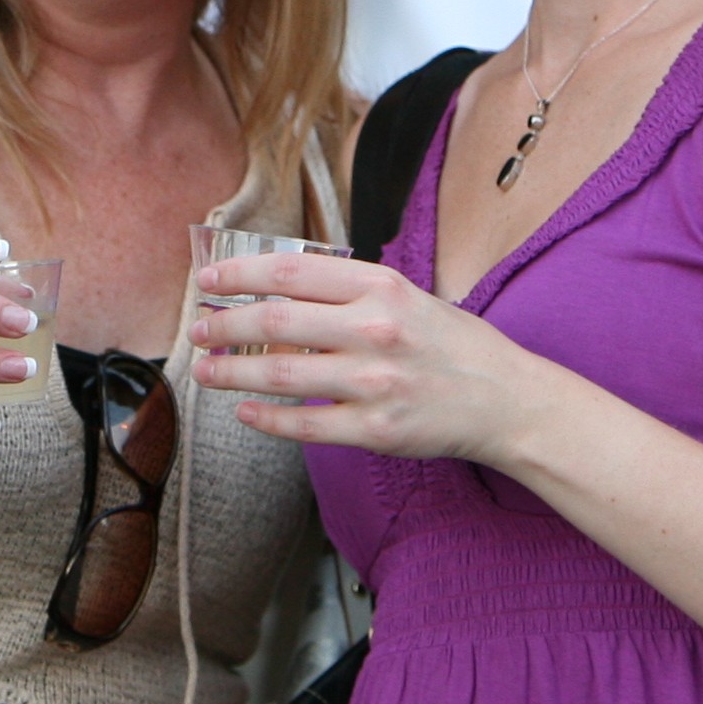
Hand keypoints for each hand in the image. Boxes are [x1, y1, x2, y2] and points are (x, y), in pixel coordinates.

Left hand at [189, 250, 543, 463]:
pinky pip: (302, 424)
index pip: (290, 272)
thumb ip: (348, 293)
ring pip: (279, 373)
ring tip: (205, 369)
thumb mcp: (404, 297)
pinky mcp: (374, 431)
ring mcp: (373, 382)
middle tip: (197, 328)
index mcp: (381, 287)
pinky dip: (264, 418)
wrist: (505, 400)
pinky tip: (244, 410)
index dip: (239, 274)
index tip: (208, 280)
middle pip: (274, 321)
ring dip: (230, 371)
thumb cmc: (450, 344)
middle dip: (223, 324)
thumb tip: (275, 294)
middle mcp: (374, 330)